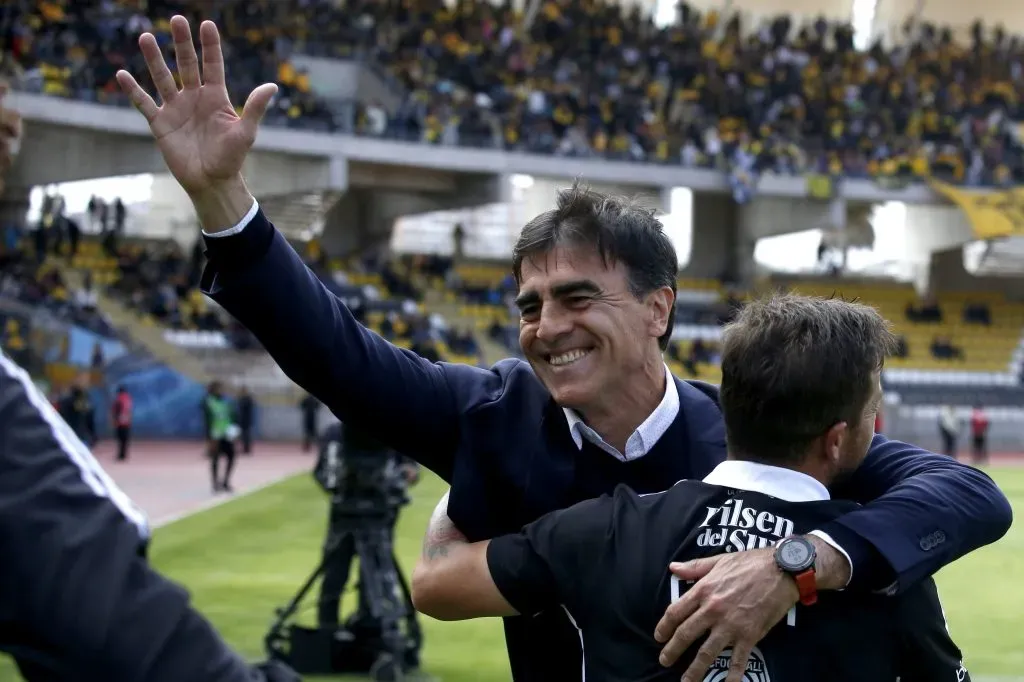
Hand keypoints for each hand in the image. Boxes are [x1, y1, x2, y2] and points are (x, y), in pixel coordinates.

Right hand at [115, 16, 275, 218]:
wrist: (212, 181)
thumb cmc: (231, 158)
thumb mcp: (245, 132)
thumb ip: (255, 108)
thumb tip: (272, 86)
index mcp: (216, 97)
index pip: (212, 65)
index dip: (210, 46)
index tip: (206, 24)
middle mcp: (195, 98)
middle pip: (187, 65)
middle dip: (181, 43)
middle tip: (176, 20)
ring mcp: (176, 109)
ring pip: (163, 78)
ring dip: (154, 59)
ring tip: (146, 37)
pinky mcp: (160, 123)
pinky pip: (144, 104)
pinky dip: (134, 91)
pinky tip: (122, 74)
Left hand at [653, 549, 797, 681]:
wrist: (781, 570)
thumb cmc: (749, 563)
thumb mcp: (718, 561)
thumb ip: (694, 568)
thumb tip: (673, 568)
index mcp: (703, 590)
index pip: (676, 612)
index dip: (664, 626)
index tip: (659, 636)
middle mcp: (712, 610)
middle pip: (686, 634)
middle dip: (672, 650)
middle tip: (664, 661)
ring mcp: (730, 625)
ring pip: (707, 652)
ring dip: (694, 670)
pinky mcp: (749, 636)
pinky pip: (738, 660)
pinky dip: (732, 676)